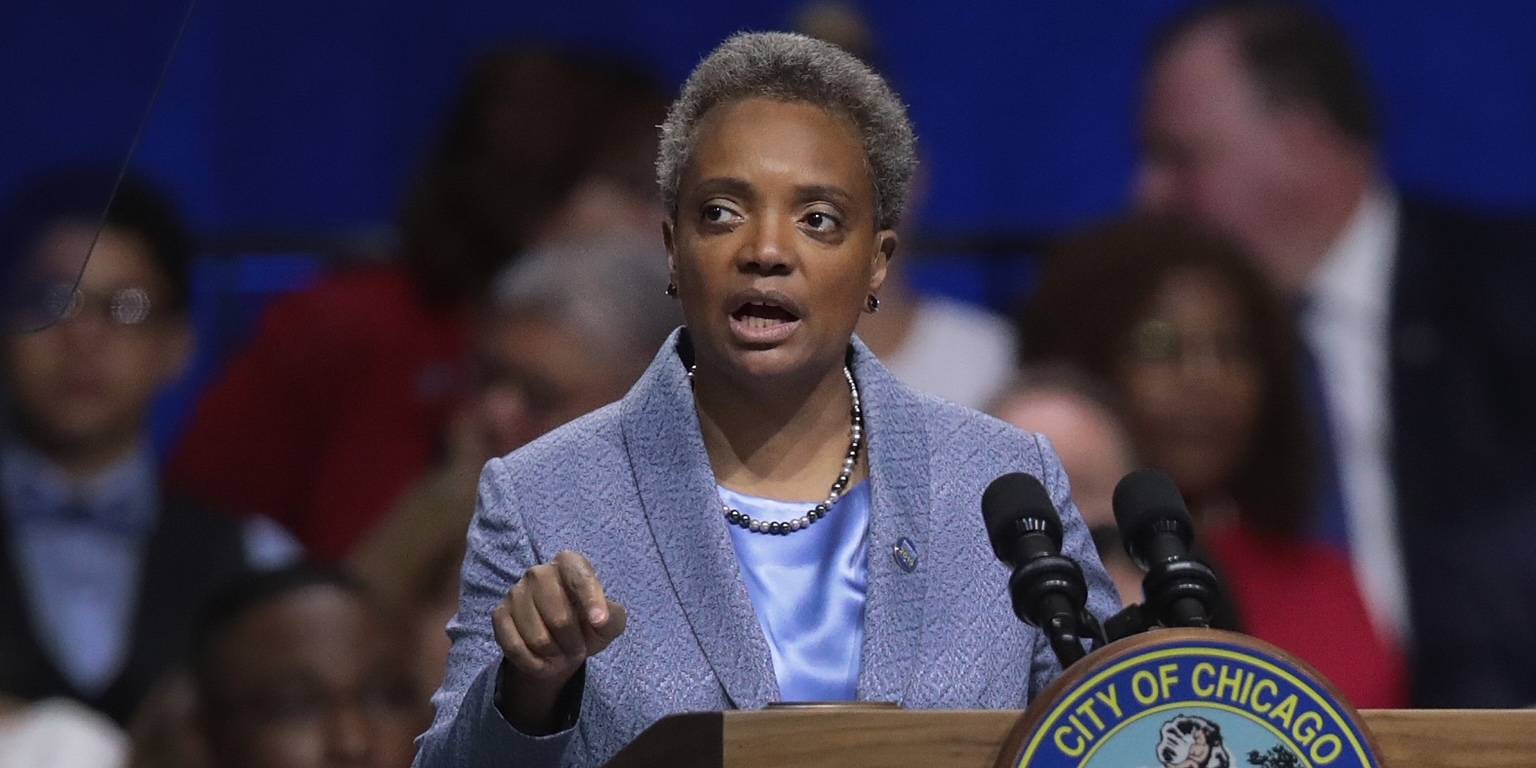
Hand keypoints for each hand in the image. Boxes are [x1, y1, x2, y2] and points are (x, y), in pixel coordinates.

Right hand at [493, 550, 626, 732]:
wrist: (559, 642)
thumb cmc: (588, 624)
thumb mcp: (610, 621)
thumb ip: (612, 617)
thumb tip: (600, 620)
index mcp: (569, 563)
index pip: (580, 577)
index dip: (591, 601)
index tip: (600, 623)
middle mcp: (539, 572)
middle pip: (559, 617)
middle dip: (573, 643)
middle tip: (578, 650)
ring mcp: (515, 592)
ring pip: (537, 638)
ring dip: (554, 656)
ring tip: (561, 654)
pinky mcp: (499, 614)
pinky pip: (515, 647)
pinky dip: (533, 664)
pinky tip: (542, 663)